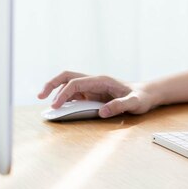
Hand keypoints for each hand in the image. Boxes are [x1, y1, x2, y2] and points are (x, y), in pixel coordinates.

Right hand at [37, 71, 155, 117]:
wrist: (147, 95)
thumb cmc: (141, 97)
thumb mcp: (134, 103)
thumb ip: (120, 106)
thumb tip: (102, 112)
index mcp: (102, 80)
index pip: (76, 83)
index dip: (63, 93)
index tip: (56, 106)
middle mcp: (95, 81)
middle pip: (68, 77)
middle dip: (52, 84)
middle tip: (40, 96)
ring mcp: (93, 87)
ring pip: (70, 84)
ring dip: (57, 91)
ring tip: (48, 105)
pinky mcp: (93, 94)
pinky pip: (75, 94)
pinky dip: (65, 99)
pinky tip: (61, 108)